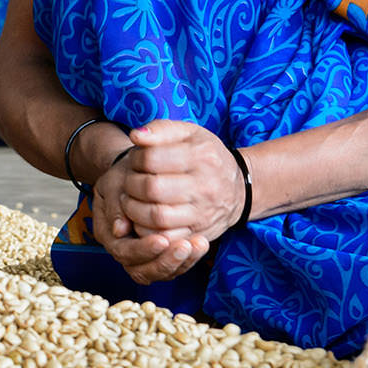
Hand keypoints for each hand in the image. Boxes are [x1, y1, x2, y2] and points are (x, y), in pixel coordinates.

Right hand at [86, 147, 198, 283]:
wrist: (136, 172)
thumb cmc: (124, 176)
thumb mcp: (113, 184)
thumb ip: (115, 206)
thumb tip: (119, 230)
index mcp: (108, 234)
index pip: (123, 252)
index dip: (143, 249)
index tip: (162, 239)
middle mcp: (124, 250)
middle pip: (142, 271)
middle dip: (166, 261)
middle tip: (185, 246)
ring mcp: (143, 255)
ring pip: (160, 272)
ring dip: (181, 262)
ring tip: (199, 244)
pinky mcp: (161, 254)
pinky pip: (174, 266)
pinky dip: (189, 258)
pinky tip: (201, 243)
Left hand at [98, 120, 246, 284]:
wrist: (238, 189)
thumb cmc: (206, 156)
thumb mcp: (189, 133)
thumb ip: (160, 129)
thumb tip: (136, 136)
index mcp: (202, 156)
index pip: (152, 158)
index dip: (135, 160)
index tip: (135, 162)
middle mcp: (206, 186)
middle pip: (152, 189)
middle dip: (131, 186)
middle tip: (129, 184)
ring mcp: (204, 213)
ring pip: (157, 217)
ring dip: (134, 210)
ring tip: (131, 201)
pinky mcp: (199, 234)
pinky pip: (166, 238)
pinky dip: (147, 232)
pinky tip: (142, 219)